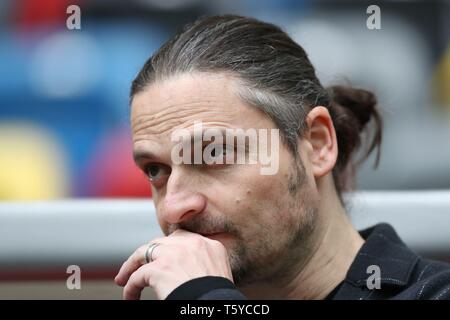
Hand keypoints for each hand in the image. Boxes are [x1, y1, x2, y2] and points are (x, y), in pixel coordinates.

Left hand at [114, 229, 233, 299]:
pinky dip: (131, 287)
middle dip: (148, 255)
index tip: (161, 259)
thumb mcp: (218, 273)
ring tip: (124, 279)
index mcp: (210, 246)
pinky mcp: (159, 269)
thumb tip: (186, 271)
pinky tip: (130, 297)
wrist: (215, 306)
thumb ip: (204, 264)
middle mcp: (192, 244)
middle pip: (161, 242)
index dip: (168, 249)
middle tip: (139, 267)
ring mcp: (174, 254)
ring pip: (143, 253)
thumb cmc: (217, 298)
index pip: (183, 239)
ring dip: (131, 266)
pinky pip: (137, 276)